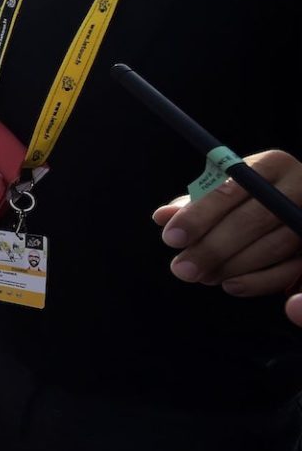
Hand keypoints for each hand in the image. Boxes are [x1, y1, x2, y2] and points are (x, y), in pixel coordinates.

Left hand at [154, 150, 301, 295]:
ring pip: (274, 246)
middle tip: (181, 269)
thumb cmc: (250, 196)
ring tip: (202, 277)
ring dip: (233, 266)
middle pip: (253, 220)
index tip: (170, 238)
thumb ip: (196, 203)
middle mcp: (298, 186)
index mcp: (270, 165)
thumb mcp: (226, 190)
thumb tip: (163, 217)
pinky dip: (260, 281)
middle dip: (212, 248)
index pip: (228, 191)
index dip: (197, 216)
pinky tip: (231, 286)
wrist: (296, 201)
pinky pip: (292, 269)